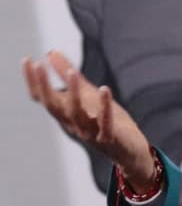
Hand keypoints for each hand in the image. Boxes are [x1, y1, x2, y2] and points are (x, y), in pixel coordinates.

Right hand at [22, 51, 157, 192]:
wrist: (129, 152)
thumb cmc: (106, 121)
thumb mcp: (88, 95)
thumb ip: (70, 76)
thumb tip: (51, 53)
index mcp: (67, 115)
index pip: (43, 98)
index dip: (34, 81)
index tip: (27, 60)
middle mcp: (74, 124)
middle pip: (53, 106)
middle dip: (44, 86)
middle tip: (38, 65)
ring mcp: (90, 132)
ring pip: (76, 114)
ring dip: (74, 94)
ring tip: (73, 73)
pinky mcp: (109, 137)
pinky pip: (105, 123)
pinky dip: (104, 107)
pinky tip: (105, 89)